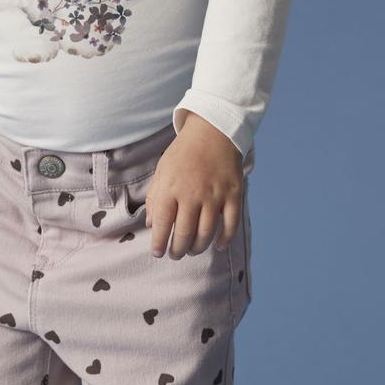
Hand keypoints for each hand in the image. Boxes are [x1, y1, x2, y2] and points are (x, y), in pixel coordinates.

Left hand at [145, 111, 244, 258]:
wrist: (213, 129)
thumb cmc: (183, 152)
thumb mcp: (162, 170)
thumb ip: (155, 198)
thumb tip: (151, 225)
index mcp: (171, 188)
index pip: (162, 224)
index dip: (158, 243)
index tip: (157, 253)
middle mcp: (192, 194)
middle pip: (184, 234)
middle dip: (177, 250)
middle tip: (175, 255)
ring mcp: (215, 195)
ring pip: (206, 233)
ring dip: (198, 248)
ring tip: (192, 251)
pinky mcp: (233, 194)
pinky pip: (230, 224)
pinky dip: (224, 239)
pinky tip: (217, 245)